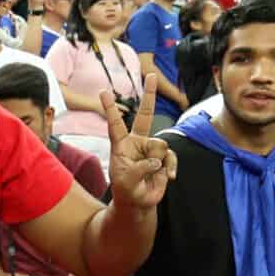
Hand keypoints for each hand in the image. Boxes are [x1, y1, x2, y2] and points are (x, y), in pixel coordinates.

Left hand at [104, 89, 175, 211]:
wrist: (139, 202)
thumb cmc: (126, 190)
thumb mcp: (126, 181)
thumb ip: (139, 169)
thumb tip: (157, 160)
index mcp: (121, 145)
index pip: (115, 123)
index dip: (110, 108)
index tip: (103, 91)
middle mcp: (137, 142)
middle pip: (145, 114)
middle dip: (150, 95)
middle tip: (152, 74)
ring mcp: (152, 149)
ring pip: (160, 145)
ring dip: (157, 163)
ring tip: (150, 176)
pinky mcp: (164, 158)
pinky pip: (171, 157)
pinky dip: (170, 168)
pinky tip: (168, 177)